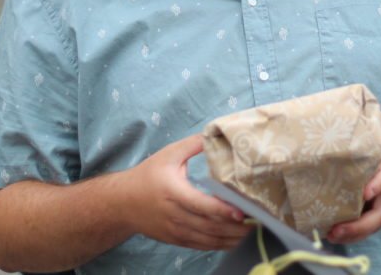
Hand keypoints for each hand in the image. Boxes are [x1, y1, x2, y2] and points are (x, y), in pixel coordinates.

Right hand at [122, 134, 251, 250]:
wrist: (122, 203)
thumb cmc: (147, 176)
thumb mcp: (168, 155)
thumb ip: (193, 144)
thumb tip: (215, 133)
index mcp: (174, 192)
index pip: (202, 205)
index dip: (224, 210)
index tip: (243, 211)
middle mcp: (176, 215)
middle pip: (210, 226)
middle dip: (236, 226)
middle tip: (259, 221)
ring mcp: (176, 231)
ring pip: (209, 240)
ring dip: (232, 238)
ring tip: (253, 231)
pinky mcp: (177, 240)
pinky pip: (203, 246)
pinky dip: (221, 245)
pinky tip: (236, 239)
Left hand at [327, 114, 380, 243]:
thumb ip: (368, 119)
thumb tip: (340, 109)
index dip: (378, 185)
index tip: (363, 193)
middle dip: (361, 224)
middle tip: (336, 227)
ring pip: (379, 223)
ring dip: (356, 233)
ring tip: (332, 235)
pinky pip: (377, 224)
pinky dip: (359, 232)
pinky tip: (338, 234)